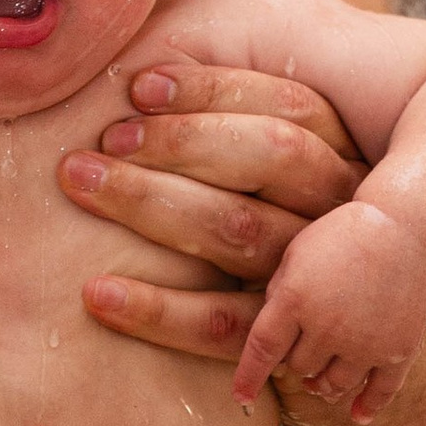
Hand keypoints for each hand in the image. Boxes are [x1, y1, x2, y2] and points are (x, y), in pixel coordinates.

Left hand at [68, 55, 361, 360]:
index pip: (289, 105)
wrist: (332, 349)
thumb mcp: (287, 171)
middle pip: (269, 156)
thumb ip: (241, 122)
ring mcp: (316, 279)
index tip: (138, 88)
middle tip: (101, 141)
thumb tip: (144, 75)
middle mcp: (338, 211)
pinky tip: (96, 295)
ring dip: (151, 205)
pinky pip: (222, 324)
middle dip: (179, 141)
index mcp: (345, 155)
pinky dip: (158, 310)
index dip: (214, 91)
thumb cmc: (280, 230)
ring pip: (238, 230)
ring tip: (81, 186)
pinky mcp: (286, 343)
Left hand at [227, 200, 425, 420]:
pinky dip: (366, 406)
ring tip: (322, 376)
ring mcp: (365, 343)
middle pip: (299, 368)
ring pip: (332, 386)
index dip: (249, 377)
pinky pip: (378, 393)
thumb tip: (267, 335)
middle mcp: (329, 326)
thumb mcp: (298, 252)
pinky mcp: (398, 351)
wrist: (410, 228)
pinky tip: (357, 414)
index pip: (263, 349)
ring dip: (323, 383)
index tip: (240, 396)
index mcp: (297, 299)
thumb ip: (278, 292)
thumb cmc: (346, 235)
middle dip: (297, 361)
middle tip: (305, 346)